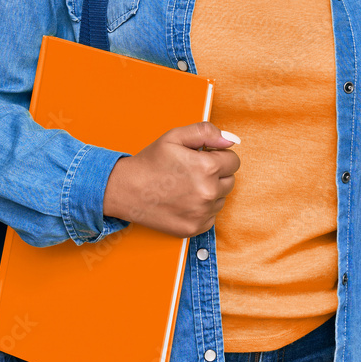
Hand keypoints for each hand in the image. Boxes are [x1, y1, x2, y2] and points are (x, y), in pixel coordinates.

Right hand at [103, 122, 240, 238]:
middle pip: (230, 180)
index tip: (204, 157)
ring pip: (221, 199)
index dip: (219, 156)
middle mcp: (208, 192)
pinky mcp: (194, 228)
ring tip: (186, 186)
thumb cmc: (150, 162)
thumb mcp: (175, 136)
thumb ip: (206, 132)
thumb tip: (230, 140)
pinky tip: (184, 200)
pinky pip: (211, 216)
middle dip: (216, 174)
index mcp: (207, 167)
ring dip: (211, 192)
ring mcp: (202, 213)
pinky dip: (202, 209)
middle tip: (192, 171)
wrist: (126, 190)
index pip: (234, 161)